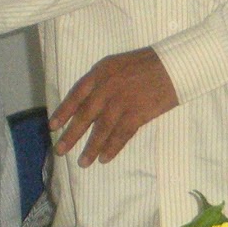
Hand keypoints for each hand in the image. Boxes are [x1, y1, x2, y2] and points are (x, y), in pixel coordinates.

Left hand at [51, 48, 178, 166]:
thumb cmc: (147, 64)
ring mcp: (122, 101)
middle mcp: (107, 87)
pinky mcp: (138, 114)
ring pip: (101, 129)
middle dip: (71, 134)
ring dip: (91, 147)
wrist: (174, 66)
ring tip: (83, 162)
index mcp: (101, 72)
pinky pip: (121, 135)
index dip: (64, 112)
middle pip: (85, 115)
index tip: (53, 127)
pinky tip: (105, 158)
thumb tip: (88, 102)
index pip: (76, 94)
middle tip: (60, 150)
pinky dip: (112, 148)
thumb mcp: (117, 64)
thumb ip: (102, 80)